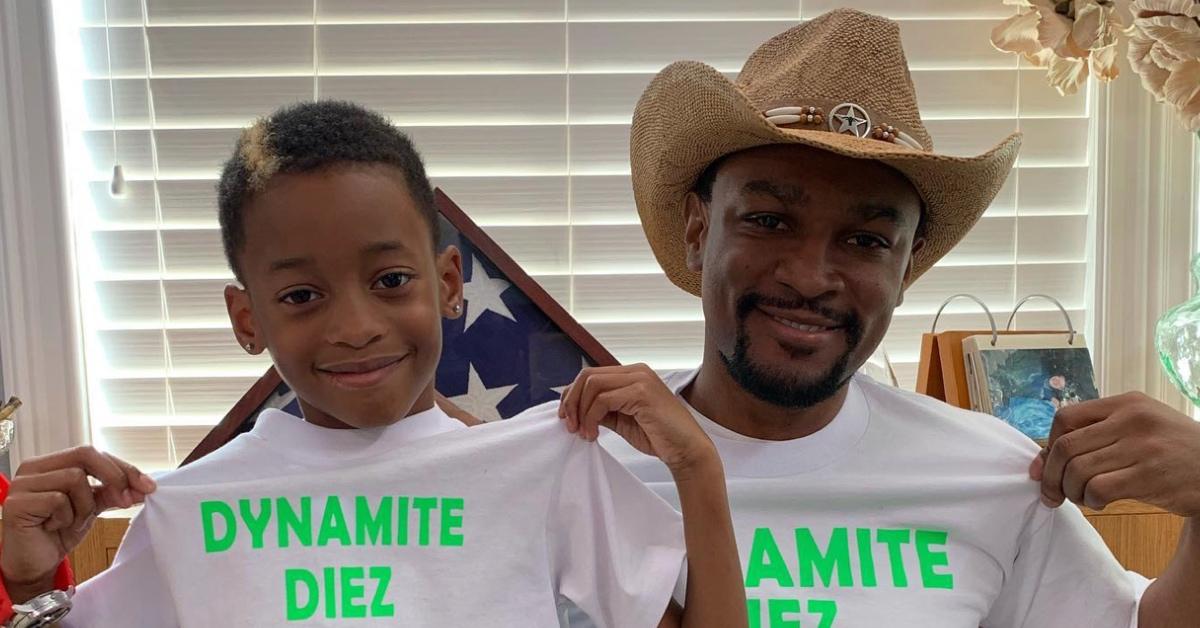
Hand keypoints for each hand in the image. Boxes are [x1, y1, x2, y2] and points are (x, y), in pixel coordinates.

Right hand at [1, 446, 155, 601]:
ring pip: (74, 478)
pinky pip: (58, 500)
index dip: (123, 467)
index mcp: (50, 463)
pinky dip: (66, 517)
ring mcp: (23, 484)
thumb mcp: (91, 507)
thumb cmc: (57, 533)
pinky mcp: (17, 503)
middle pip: (85, 455)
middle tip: (127, 500)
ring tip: (72, 522)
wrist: (34, 565)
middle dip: (114, 477)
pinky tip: (54, 527)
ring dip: (85, 505)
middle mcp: (33, 468)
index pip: (92, 453)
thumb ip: (113, 492)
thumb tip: (144, 486)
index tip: (148, 485)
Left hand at [558, 364, 717, 475]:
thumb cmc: (659, 437)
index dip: (573, 395)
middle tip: (569, 426)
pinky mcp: (641, 392)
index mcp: (633, 374)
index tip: (566, 418)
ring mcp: (640, 379)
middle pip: (588, 375)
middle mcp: (636, 371)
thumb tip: (575, 410)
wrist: (687, 450)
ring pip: (592, 385)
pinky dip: (591, 418)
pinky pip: (602, 400)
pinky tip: (593, 434)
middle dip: (572, 401)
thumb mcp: (623, 421)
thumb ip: (602, 410)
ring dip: (580, 411)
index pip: (592, 375)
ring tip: (583, 433)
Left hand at [1030, 392, 1199, 516]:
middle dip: (1050, 475)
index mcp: (1126, 403)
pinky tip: (1100, 502)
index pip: (1066, 417)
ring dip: (1071, 491)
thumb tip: (1041, 463)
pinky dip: (1091, 500)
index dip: (1048, 445)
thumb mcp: (1140, 427)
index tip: (1046, 467)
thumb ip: (1096, 435)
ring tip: (1082, 498)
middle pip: (1065, 446)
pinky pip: (1099, 489)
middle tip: (1053, 493)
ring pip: (1078, 470)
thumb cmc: (1173, 451)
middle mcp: (1132, 420)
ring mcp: (1142, 447)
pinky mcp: (1150, 476)